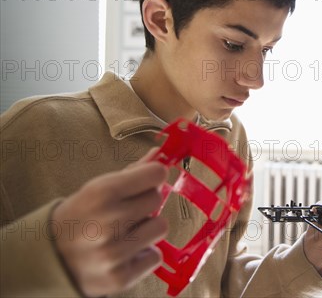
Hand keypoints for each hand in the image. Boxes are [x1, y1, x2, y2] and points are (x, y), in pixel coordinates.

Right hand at [52, 148, 168, 296]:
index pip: (156, 173)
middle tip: (128, 211)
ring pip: (161, 227)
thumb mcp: (98, 188)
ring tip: (126, 233)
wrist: (49, 258)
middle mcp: (108, 222)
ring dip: (148, 229)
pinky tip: (125, 253)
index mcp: (102, 193)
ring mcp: (114, 252)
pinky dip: (144, 255)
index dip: (154, 176)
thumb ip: (132, 173)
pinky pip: (155, 257)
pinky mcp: (120, 277)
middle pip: (157, 199)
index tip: (148, 180)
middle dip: (146, 203)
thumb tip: (160, 154)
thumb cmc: (80, 217)